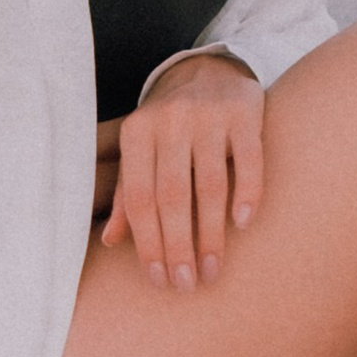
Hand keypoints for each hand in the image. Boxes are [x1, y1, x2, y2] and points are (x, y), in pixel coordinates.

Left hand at [102, 50, 263, 289]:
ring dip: (211, 234)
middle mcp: (169, 121)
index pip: (139, 197)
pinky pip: (248, 160)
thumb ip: (127, 194)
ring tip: (212, 270)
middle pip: (171, 196)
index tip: (159, 278)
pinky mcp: (245, 113)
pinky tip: (243, 225)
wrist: (211, 71)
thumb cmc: (170, 125)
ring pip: (209, 185)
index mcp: (136, 132)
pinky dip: (246, 194)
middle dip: (178, 247)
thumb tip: (109, 241)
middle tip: (186, 284)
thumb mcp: (141, 150)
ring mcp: (208, 115)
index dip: (147, 242)